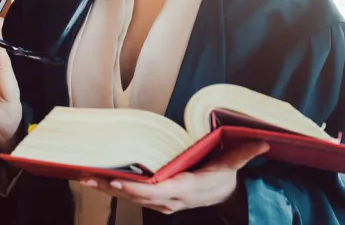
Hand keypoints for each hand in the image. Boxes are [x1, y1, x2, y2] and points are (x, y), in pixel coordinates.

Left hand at [79, 141, 268, 214]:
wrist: (222, 197)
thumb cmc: (222, 177)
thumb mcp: (232, 166)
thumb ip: (243, 154)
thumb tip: (262, 142)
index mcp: (184, 189)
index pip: (156, 191)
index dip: (134, 188)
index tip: (115, 179)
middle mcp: (168, 199)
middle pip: (135, 195)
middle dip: (110, 187)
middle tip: (86, 176)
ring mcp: (160, 202)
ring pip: (128, 197)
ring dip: (104, 188)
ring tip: (82, 176)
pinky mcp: (153, 200)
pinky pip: (130, 195)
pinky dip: (111, 188)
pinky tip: (94, 178)